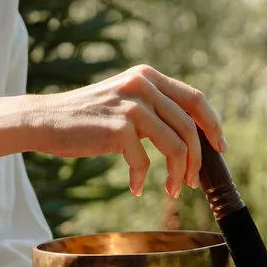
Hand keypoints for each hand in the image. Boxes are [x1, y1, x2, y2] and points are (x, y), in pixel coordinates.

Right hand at [27, 65, 225, 197]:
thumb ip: (153, 109)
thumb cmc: (87, 118)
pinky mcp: (118, 126)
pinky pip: (144, 161)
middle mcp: (142, 84)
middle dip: (197, 159)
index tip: (221, 148)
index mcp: (148, 76)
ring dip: (177, 174)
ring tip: (172, 190)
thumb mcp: (124, 102)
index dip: (213, 125)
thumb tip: (191, 137)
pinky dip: (143, 178)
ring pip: (175, 145)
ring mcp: (131, 104)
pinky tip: (136, 187)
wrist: (46, 120)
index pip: (196, 99)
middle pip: (190, 126)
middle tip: (192, 182)